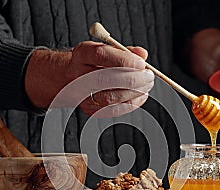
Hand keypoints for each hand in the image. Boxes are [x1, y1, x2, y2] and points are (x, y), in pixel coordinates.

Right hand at [24, 41, 152, 116]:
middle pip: (105, 79)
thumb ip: (125, 51)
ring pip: (110, 98)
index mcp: (82, 54)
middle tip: (148, 76)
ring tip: (146, 85)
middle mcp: (78, 75)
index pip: (101, 55)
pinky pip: (112, 110)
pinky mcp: (88, 109)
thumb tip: (142, 54)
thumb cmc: (94, 62)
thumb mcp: (106, 49)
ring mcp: (81, 95)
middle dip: (132, 79)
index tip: (142, 63)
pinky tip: (140, 96)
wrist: (70, 78)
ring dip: (134, 93)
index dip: (124, 60)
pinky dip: (131, 104)